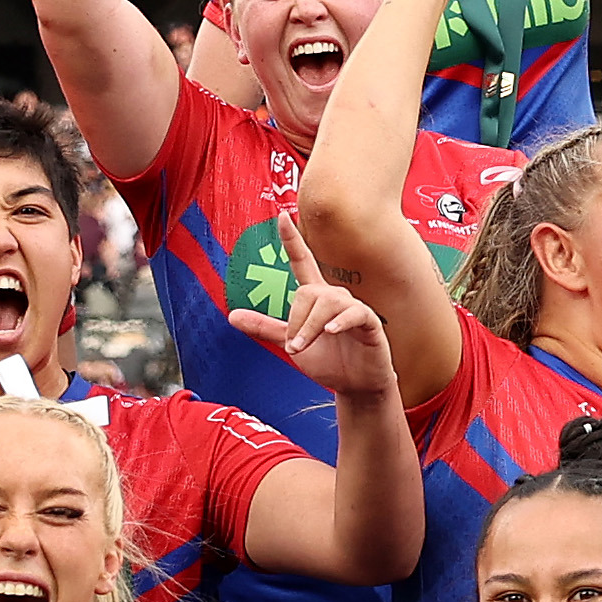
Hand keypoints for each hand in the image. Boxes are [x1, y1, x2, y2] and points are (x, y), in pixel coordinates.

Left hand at [231, 217, 395, 399]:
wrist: (356, 386)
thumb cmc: (329, 361)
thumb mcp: (291, 343)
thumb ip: (265, 328)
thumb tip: (231, 315)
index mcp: (315, 298)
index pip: (302, 261)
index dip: (292, 240)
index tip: (283, 216)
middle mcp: (334, 297)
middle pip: (307, 292)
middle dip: (295, 321)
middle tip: (293, 346)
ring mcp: (353, 308)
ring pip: (326, 303)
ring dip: (309, 327)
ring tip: (302, 347)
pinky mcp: (370, 323)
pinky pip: (354, 313)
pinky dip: (339, 321)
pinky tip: (330, 331)